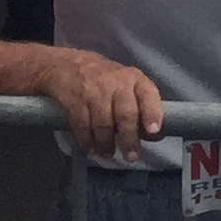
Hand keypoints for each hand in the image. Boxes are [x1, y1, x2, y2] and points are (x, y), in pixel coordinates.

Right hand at [43, 50, 164, 159]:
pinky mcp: (75, 99)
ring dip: (106, 143)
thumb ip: (138, 105)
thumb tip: (149, 134)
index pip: (147, 94)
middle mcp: (116, 82)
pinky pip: (83, 125)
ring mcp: (94, 91)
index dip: (152, 113)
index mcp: (134, 78)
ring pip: (104, 123)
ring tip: (107, 153)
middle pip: (126, 113)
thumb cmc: (104, 78)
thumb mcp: (125, 83)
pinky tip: (90, 149)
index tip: (153, 131)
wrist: (67, 65)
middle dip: (129, 138)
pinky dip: (87, 140)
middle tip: (131, 156)